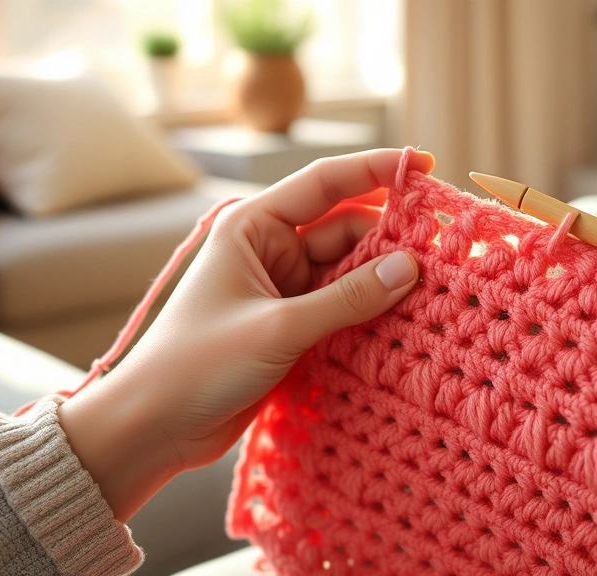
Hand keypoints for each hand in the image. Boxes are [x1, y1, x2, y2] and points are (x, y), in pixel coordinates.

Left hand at [58, 149, 434, 521]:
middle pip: (347, 229)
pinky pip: (342, 307)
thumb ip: (348, 298)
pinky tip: (404, 320)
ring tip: (433, 290)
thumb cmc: (196, 366)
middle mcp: (271, 250)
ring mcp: (283, 289)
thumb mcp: (278, 328)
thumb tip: (410, 268)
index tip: (426, 166)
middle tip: (442, 252)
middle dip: (392, 239)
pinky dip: (370, 312)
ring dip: (384, 280)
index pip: (326, 183)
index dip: (378, 169)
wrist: (154, 429)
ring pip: (349, 271)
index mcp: (254, 227)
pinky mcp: (292, 326)